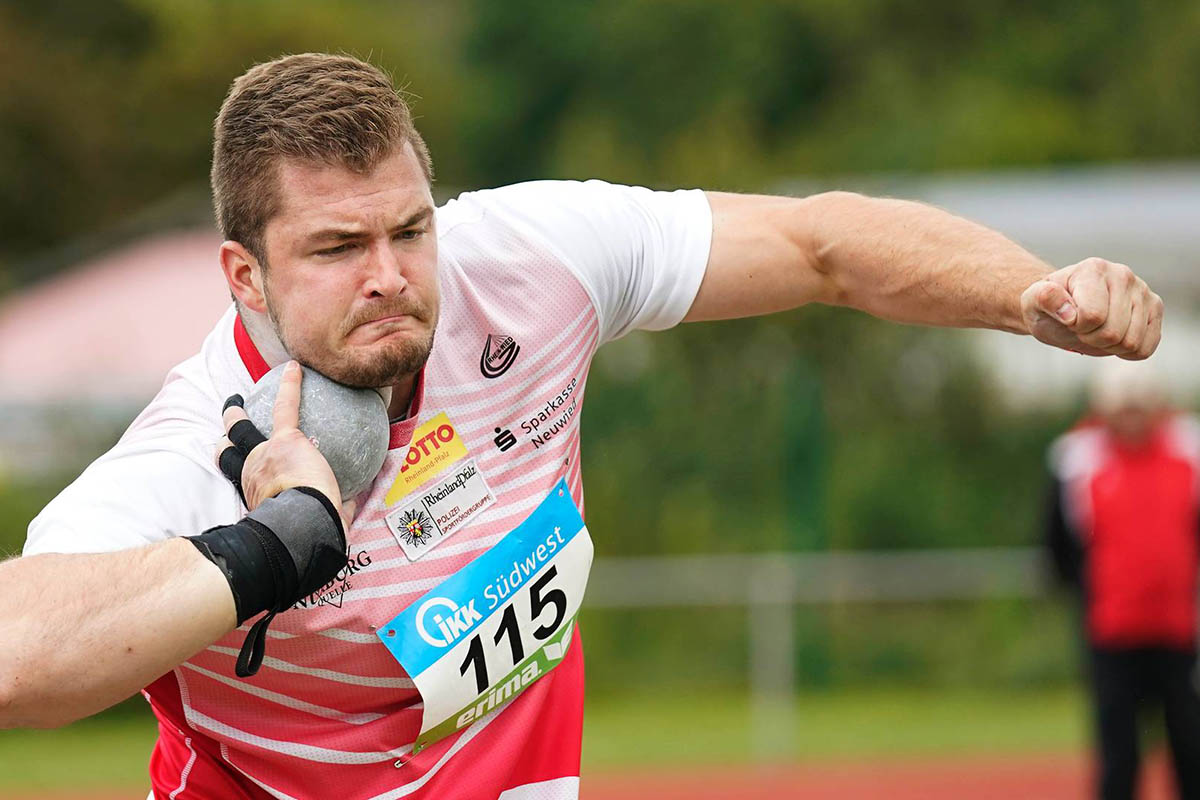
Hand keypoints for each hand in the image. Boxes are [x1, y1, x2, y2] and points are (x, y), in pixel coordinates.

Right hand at [217, 361, 354, 525]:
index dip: (239, 470)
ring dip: (235, 414)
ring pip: (241, 429)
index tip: (240, 462)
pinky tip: (294, 368)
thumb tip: (347, 504)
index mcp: (258, 494)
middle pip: (228, 452)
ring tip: (236, 399)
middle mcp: (252, 473)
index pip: (245, 479)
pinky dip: (290, 385)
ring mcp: (265, 454)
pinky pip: (286, 406)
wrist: (304, 527)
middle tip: (227, 428)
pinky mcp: (286, 440)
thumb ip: (330, 507)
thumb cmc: (311, 531)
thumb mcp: (317, 520)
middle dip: (227, 438)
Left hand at [1020, 257, 1162, 358]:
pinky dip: (1127, 352)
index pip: (1093, 316)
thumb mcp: (1033, 302)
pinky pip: (1146, 348)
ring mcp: (1143, 292)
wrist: (1064, 310)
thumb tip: (1069, 312)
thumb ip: (1043, 299)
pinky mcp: (1155, 310)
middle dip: (1091, 338)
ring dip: (1108, 346)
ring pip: (1131, 342)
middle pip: (1113, 333)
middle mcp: (1123, 275)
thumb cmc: (1049, 306)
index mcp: (1094, 269)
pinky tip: (1114, 337)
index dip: (1077, 327)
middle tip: (1082, 328)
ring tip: (1097, 330)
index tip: (1069, 319)